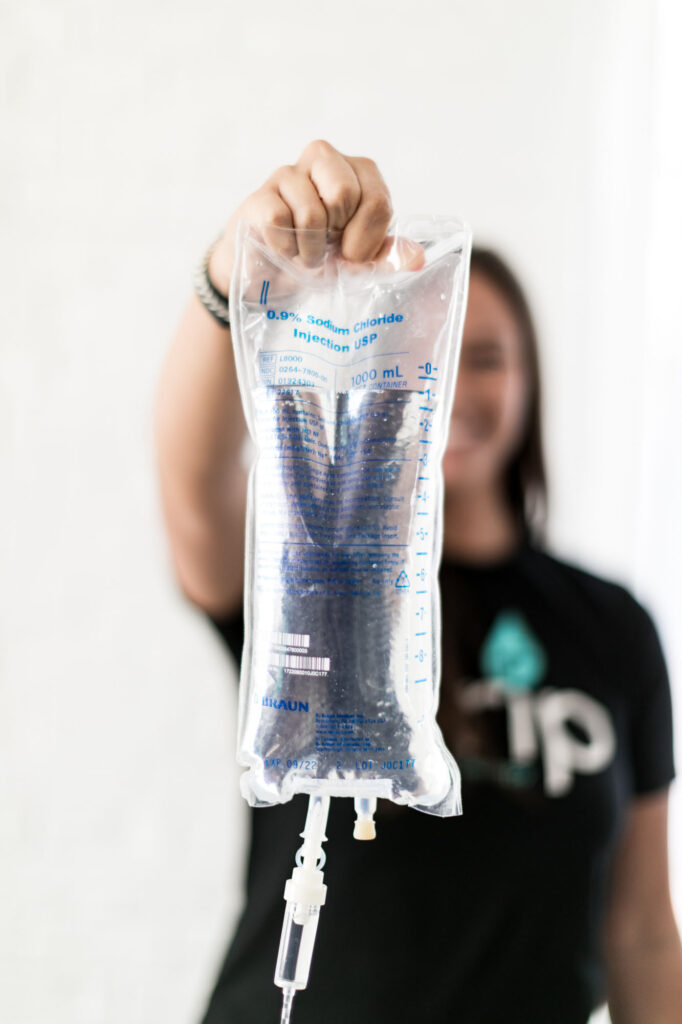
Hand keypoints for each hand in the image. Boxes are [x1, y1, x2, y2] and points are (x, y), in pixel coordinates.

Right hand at [208, 139, 423, 294]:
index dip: (367, 239)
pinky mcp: (258, 196)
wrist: (270, 275)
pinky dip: (285, 249)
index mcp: (356, 171)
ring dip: (310, 250)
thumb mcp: (358, 261)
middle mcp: (323, 160)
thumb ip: (388, 256)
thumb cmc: (319, 256)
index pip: (377, 200)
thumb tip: (418, 258)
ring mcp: (287, 174)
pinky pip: (279, 223)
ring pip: (311, 213)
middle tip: (327, 244)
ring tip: (305, 252)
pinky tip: (283, 250)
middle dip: (337, 236)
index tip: (353, 253)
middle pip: (345, 195)